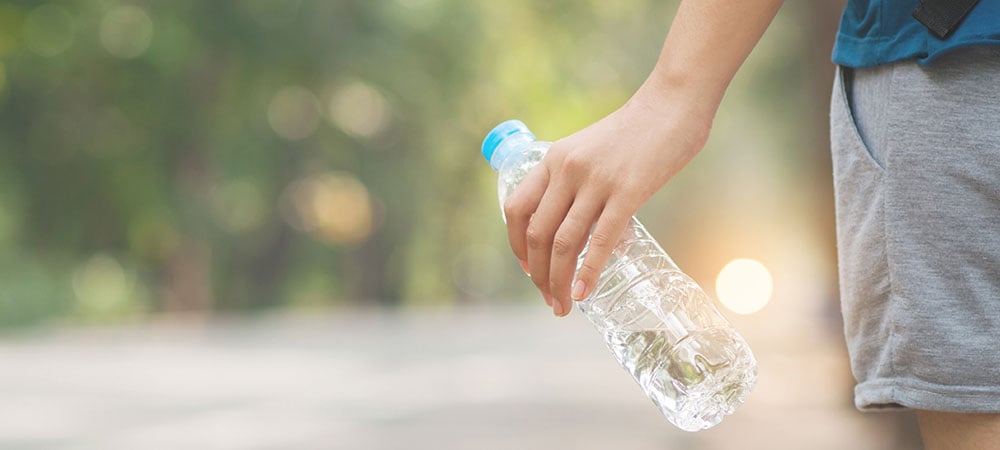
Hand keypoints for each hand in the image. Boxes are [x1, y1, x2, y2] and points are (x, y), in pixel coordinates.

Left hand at [503, 82, 713, 315]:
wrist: (672, 104)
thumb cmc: (638, 131)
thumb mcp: (593, 151)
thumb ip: (583, 186)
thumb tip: (592, 233)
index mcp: (553, 159)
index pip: (516, 208)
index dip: (517, 245)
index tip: (528, 269)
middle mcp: (566, 170)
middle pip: (536, 234)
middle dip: (538, 275)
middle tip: (549, 299)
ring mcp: (595, 181)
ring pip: (563, 243)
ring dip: (557, 281)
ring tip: (563, 306)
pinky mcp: (627, 192)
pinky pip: (600, 241)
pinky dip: (588, 272)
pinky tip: (584, 292)